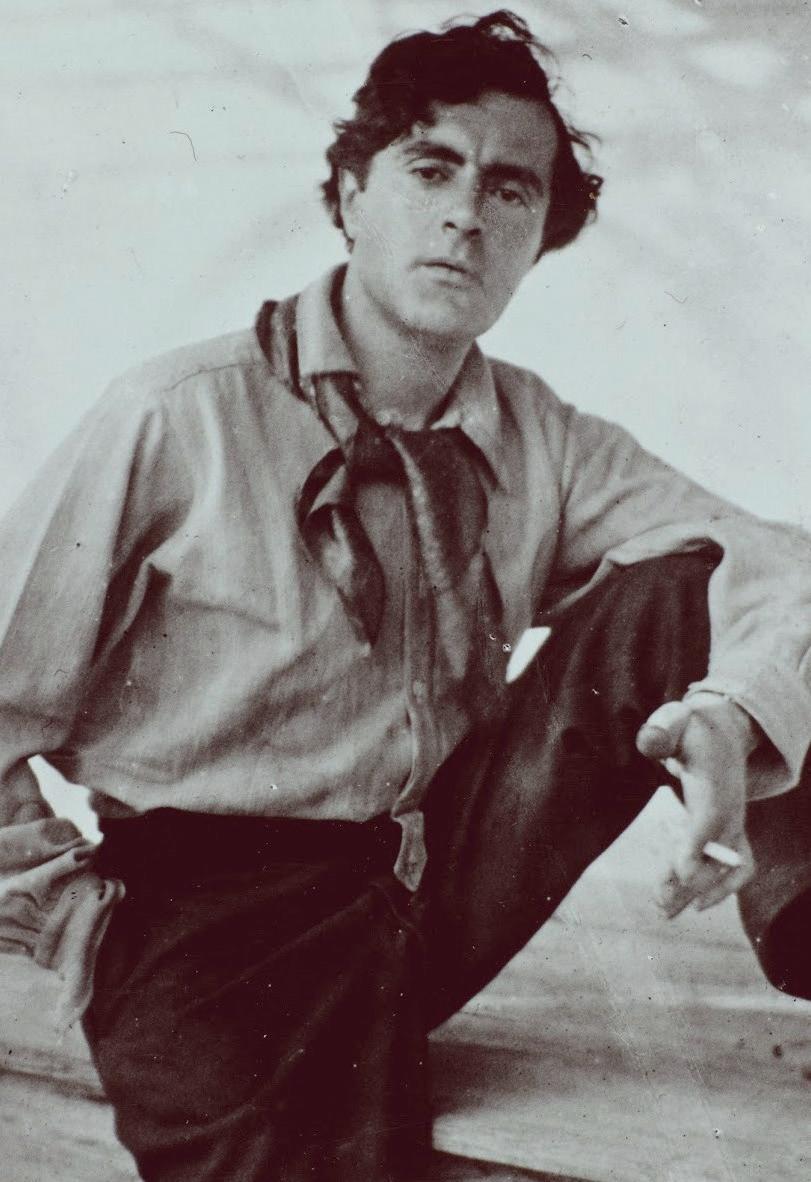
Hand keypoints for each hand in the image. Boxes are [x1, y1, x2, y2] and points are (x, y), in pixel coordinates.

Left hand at [636, 693, 756, 916]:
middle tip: (659, 902)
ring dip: (699, 891)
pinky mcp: (733, 834)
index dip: (697, 843)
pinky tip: (693, 905)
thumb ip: (662, 730)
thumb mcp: (674, 720)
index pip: (711, 816)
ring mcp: (735, 823)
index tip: (680, 872)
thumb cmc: (691, 729)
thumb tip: (649, 742)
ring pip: (727, 867)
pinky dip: (721, 889)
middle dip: (692, 880)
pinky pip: (737, 869)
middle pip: (718, 852)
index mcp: (715, 779)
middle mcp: (731, 807)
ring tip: (665, 910)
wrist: (723, 734)